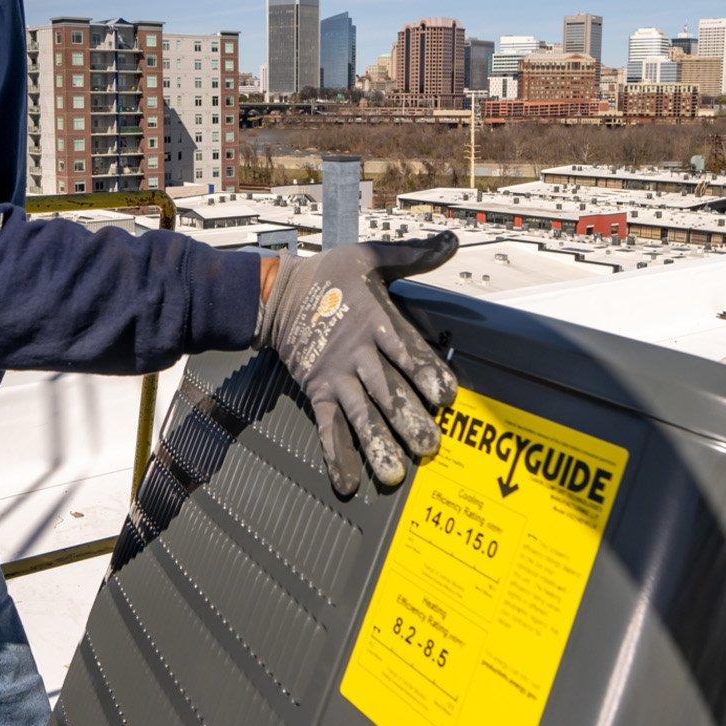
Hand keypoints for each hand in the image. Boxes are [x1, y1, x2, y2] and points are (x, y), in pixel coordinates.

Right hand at [256, 232, 459, 495]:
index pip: (406, 350)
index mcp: (375, 321)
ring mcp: (336, 377)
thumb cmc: (329, 274)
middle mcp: (358, 354)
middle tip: (430, 445)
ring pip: (361, 415)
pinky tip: (348, 483)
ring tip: (395, 474)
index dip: (426, 372)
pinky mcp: (317, 393)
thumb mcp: (369, 257)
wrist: (274, 294)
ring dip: (378, 444)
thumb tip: (451, 242)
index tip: (446, 395)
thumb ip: (413, 256)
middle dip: (408, 418)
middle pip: (387, 390)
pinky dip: (336, 456)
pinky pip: (328, 428)